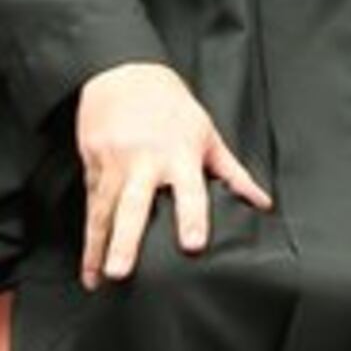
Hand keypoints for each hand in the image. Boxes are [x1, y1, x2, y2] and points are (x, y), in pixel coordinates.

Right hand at [73, 62, 270, 287]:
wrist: (123, 72)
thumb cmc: (171, 105)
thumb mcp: (207, 133)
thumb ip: (232, 172)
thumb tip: (261, 203)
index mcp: (179, 153)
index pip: (189, 190)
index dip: (192, 216)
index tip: (192, 244)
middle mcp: (144, 161)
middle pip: (134, 205)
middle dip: (126, 239)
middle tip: (122, 271)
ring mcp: (114, 163)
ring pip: (105, 210)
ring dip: (100, 246)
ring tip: (100, 278)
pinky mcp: (93, 164)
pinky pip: (91, 205)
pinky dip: (89, 238)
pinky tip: (90, 267)